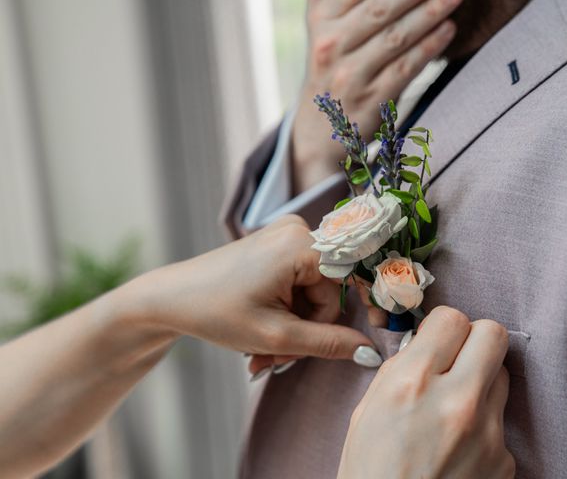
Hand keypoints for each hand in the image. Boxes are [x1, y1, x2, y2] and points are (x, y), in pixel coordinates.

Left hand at [130, 215, 374, 373]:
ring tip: (264, 353)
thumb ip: (329, 343)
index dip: (367, 309)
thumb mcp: (277, 336)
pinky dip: (285, 311)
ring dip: (294, 326)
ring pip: (313, 291)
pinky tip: (263, 332)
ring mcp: (285, 235)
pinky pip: (298, 282)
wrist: (171, 298)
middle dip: (309, 329)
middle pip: (329, 290)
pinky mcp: (276, 245)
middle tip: (280, 359)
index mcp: (301, 244)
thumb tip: (371, 351)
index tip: (373, 338)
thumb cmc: (217, 313)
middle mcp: (298, 229)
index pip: (352, 280)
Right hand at [292, 0, 460, 192]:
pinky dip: (429, 47)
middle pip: (380, 7)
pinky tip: (449, 29)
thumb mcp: (327, 29)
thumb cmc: (331, 71)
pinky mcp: (370, 100)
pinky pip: (405, 68)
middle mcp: (330, 44)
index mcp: (320, 18)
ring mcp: (349, 74)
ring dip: (431, 13)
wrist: (316, 134)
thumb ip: (350, 3)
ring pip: (396, 36)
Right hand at [338, 306, 515, 478]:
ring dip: (482, 380)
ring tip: (456, 406)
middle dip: (475, 339)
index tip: (440, 339)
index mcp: (411, 382)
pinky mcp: (504, 459)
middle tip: (459, 357)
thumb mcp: (369, 408)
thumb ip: (402, 368)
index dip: (444, 326)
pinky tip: (460, 445)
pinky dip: (484, 424)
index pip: (452, 318)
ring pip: (503, 375)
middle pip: (493, 333)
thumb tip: (428, 343)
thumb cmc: (370, 471)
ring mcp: (486, 432)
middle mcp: (454, 401)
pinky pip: (502, 420)